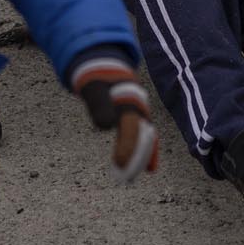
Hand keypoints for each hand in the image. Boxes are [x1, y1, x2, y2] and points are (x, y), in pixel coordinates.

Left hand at [70, 55, 158, 182]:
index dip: (127, 146)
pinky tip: (149, 169)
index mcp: (128, 100)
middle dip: (137, 157)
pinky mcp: (135, 120)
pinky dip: (146, 152)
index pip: (130, 127)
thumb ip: (99, 104)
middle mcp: (138, 109)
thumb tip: (105, 125)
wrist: (106, 66)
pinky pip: (144, 138)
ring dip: (142, 158)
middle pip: (142, 136)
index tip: (118, 164)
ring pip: (145, 139)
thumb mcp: (94, 88)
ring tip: (134, 177)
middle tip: (127, 178)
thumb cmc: (98, 78)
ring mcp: (138, 114)